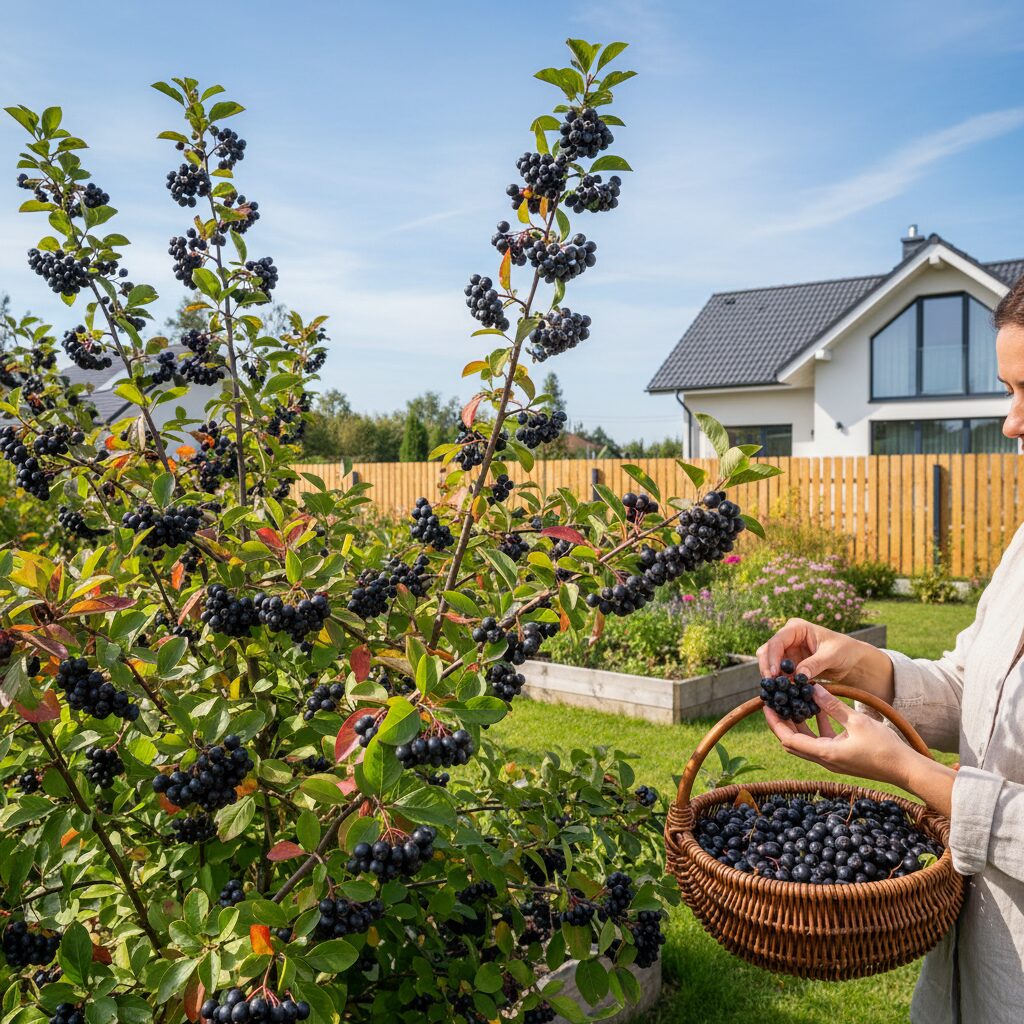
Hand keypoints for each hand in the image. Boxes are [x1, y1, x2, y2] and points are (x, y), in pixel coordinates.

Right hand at [757, 617, 894, 701]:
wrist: (852, 660)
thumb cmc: (845, 651)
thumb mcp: (832, 656)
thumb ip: (815, 664)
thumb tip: (798, 676)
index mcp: (797, 628)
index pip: (777, 641)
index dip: (772, 657)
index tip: (773, 674)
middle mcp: (788, 638)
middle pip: (767, 651)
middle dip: (767, 667)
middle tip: (771, 685)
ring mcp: (788, 651)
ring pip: (769, 663)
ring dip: (771, 677)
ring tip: (778, 691)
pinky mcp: (790, 665)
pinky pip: (779, 674)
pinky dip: (779, 683)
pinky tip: (783, 693)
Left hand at [762, 685, 913, 787]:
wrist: (905, 769)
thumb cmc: (884, 747)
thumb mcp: (857, 721)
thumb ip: (833, 706)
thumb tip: (812, 689)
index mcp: (824, 754)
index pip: (788, 739)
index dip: (775, 722)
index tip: (766, 706)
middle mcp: (824, 760)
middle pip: (792, 742)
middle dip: (782, 722)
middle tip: (776, 702)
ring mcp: (832, 760)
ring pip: (806, 741)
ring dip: (799, 723)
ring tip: (793, 701)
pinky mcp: (841, 757)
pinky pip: (821, 741)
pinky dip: (816, 726)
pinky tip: (820, 709)